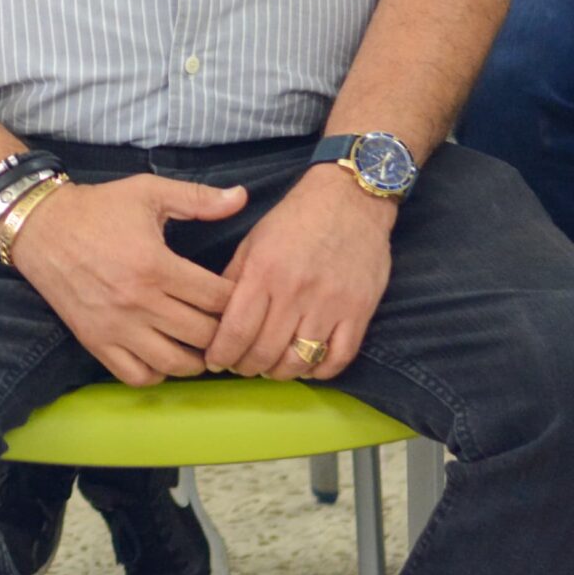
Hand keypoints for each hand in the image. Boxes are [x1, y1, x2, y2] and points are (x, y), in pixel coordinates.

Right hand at [6, 174, 246, 385]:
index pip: (219, 299)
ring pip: (176, 364)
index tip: (239, 295)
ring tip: (199, 344)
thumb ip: (198, 198)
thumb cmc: (97, 208)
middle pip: (205, 336)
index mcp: (156, 265)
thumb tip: (241, 197)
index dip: (238, 299)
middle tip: (227, 323)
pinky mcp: (95, 341)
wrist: (39, 226)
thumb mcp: (147, 191)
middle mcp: (139, 301)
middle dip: (224, 331)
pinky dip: (158, 372)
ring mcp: (116, 325)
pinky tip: (162, 353)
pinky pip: (138, 376)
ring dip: (197, 358)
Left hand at [203, 167, 394, 380]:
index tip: (214, 362)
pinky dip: (319, 371)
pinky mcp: (359, 312)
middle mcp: (296, 292)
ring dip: (280, 373)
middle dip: (247, 367)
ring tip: (269, 368)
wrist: (349, 201)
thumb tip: (213, 315)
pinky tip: (305, 366)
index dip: (222, 354)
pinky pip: (339, 358)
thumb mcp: (253, 242)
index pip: (236, 329)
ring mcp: (330, 305)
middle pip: (266, 351)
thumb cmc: (294, 220)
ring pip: (300, 360)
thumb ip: (234, 278)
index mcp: (264, 272)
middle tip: (240, 367)